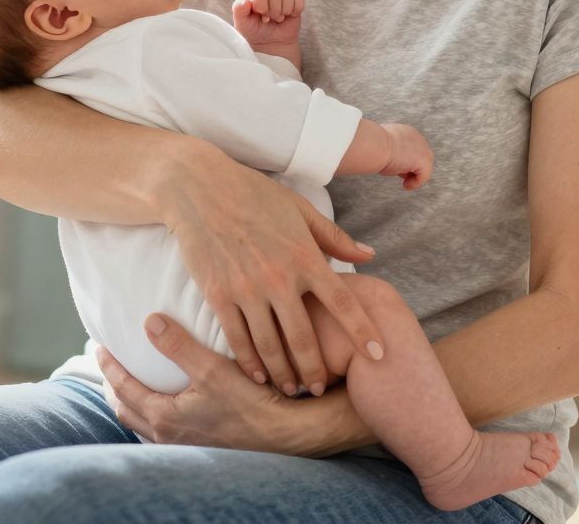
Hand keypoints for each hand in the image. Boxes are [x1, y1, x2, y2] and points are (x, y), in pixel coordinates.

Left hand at [97, 317, 318, 452]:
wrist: (284, 436)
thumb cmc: (250, 402)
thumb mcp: (212, 368)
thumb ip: (178, 345)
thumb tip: (149, 322)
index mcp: (163, 417)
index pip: (123, 389)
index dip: (109, 366)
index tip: (101, 347)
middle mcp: (167, 437)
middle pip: (126, 411)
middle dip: (114, 388)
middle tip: (111, 366)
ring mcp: (182, 447)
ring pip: (142, 426)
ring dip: (133, 404)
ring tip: (135, 385)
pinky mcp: (198, 448)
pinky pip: (161, 433)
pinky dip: (153, 416)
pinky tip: (169, 405)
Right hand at [162, 145, 383, 395]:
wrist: (199, 188)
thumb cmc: (255, 195)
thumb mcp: (301, 210)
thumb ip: (335, 238)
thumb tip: (370, 255)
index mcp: (305, 255)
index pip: (342, 302)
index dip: (362, 332)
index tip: (378, 356)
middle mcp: (279, 277)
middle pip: (304, 337)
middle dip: (316, 370)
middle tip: (322, 390)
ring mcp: (247, 289)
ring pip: (270, 345)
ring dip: (283, 373)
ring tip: (293, 390)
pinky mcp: (218, 295)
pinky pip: (237, 338)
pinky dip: (249, 362)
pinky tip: (258, 376)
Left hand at [232, 0, 303, 48]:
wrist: (270, 47)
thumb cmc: (254, 35)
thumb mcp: (241, 24)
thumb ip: (238, 10)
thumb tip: (245, 1)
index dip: (262, 5)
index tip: (262, 17)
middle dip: (274, 10)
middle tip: (270, 21)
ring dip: (284, 11)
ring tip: (278, 20)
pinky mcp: (294, 4)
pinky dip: (296, 8)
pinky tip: (289, 16)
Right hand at [379, 123, 433, 190]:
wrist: (374, 145)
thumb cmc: (372, 146)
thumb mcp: (380, 146)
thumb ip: (387, 150)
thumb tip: (384, 158)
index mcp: (405, 132)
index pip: (410, 148)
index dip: (404, 160)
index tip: (396, 168)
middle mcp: (416, 137)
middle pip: (419, 157)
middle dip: (411, 167)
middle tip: (399, 175)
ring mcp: (423, 148)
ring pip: (424, 166)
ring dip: (414, 175)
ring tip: (404, 181)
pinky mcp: (424, 160)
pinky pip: (424, 175)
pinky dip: (415, 183)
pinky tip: (406, 185)